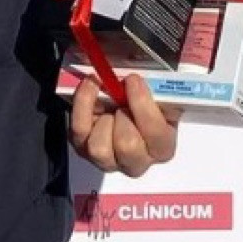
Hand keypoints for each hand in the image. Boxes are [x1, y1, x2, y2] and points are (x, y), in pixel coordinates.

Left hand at [68, 69, 183, 177]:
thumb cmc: (144, 100)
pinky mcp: (84, 151)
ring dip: (103, 119)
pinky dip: (82, 105)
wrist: (122, 102)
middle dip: (123, 115)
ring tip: (108, 105)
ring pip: (100, 149)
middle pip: (128, 146)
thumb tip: (139, 80)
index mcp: (163, 147)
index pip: (156, 133)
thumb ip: (158, 87)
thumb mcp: (159, 92)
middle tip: (122, 97)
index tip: (133, 80)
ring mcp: (108, 161)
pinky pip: (79, 131)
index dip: (143, 104)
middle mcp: (137, 161)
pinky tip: (90, 88)